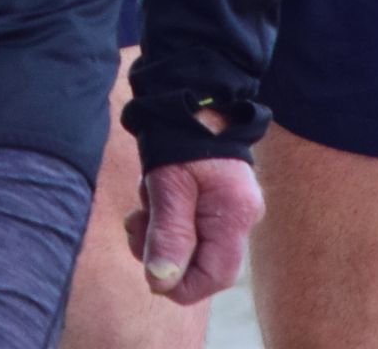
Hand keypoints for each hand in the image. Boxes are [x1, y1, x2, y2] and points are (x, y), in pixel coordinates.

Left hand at [125, 146, 262, 305]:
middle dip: (163, 251)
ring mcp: (229, 207)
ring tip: (144, 199)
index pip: (214, 276)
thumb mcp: (168, 185)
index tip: (147, 269)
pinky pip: (188, 224)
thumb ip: (168, 234)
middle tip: (137, 223)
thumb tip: (163, 282)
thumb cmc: (180, 135)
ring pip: (190, 244)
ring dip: (158, 230)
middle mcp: (240, 216)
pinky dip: (165, 217)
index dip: (179, 285)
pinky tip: (151, 195)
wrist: (190, 93)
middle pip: (201, 262)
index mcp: (235, 214)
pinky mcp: (215, 198)